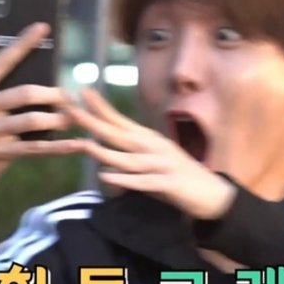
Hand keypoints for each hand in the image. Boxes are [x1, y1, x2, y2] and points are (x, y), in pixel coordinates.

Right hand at [0, 23, 80, 230]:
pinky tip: (78, 143)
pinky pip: (36, 147)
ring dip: (60, 118)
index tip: (43, 27)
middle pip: (26, 93)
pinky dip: (60, 146)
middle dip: (54, 94)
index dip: (24, 43)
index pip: (1, 60)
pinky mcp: (0, 153)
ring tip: (76, 117)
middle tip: (70, 96)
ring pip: (34, 121)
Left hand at [68, 87, 237, 219]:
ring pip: (129, 158)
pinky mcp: (169, 184)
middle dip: (93, 122)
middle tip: (70, 109)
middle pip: (119, 134)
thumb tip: (103, 155)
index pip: (120, 120)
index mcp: (149, 140)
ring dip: (106, 152)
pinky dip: (125, 180)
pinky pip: (143, 182)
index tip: (81, 90)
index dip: (101, 106)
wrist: (213, 193)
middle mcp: (154, 147)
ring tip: (84, 145)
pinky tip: (107, 176)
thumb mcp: (153, 161)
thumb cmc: (179, 176)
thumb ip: (130, 156)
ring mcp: (162, 164)